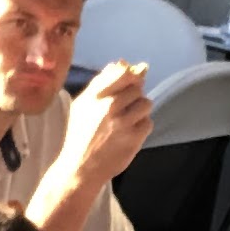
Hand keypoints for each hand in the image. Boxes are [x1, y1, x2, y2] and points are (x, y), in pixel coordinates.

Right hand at [59, 61, 153, 186]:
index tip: (129, 83)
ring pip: (146, 104)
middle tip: (123, 109)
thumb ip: (102, 82)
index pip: (123, 73)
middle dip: (134, 97)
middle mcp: (108, 107)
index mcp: (95, 96)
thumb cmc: (81, 133)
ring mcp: (122, 123)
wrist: (80, 167)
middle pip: (137, 88)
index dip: (130, 76)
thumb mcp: (83, 104)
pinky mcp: (133, 138)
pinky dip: (142, 128)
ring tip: (127, 121)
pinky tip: (129, 134)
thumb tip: (124, 63)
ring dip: (140, 111)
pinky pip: (148, 123)